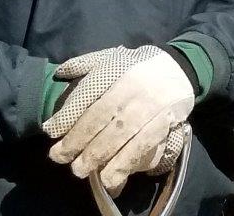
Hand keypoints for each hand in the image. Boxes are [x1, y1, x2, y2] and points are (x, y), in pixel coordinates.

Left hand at [47, 47, 193, 194]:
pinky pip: (141, 147)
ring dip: (96, 157)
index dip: (67, 115)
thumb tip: (60, 73)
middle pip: (99, 118)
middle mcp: (132, 88)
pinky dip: (123, 165)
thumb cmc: (140, 65)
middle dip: (76, 142)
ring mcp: (149, 107)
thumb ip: (86, 63)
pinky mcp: (163, 123)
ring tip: (81, 170)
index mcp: (117, 68)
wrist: (183, 68)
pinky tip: (109, 178)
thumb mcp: (113, 56)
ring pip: (118, 136)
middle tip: (60, 158)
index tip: (51, 131)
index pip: (87, 94)